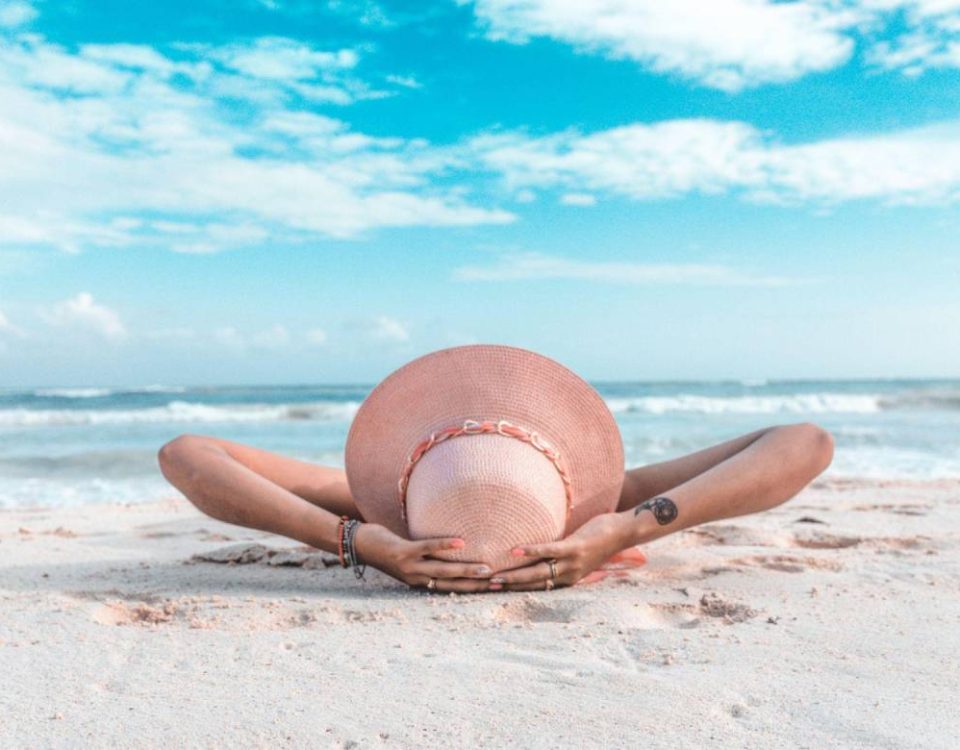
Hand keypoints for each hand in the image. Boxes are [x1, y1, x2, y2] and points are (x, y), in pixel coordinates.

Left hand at [353, 523, 497, 592]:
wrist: (357, 545)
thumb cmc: (387, 548)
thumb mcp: (410, 558)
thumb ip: (428, 558)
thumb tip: (453, 551)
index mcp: (420, 582)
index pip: (451, 589)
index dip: (473, 589)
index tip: (496, 587)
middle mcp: (417, 579)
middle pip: (451, 584)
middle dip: (475, 584)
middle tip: (499, 583)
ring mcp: (410, 566)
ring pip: (442, 571)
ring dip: (465, 571)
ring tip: (486, 569)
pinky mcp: (403, 552)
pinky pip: (427, 548)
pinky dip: (444, 545)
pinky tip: (460, 543)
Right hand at [490, 512, 634, 590]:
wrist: (624, 532)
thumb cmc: (597, 539)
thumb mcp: (575, 554)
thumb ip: (556, 556)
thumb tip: (536, 552)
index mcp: (566, 579)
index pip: (535, 588)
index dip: (514, 590)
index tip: (491, 591)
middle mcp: (567, 576)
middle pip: (532, 584)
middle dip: (508, 586)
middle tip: (484, 588)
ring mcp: (571, 563)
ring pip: (538, 572)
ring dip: (514, 574)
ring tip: (494, 575)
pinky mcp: (575, 547)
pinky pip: (550, 550)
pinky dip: (532, 551)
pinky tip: (515, 551)